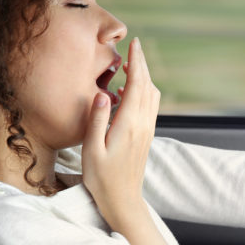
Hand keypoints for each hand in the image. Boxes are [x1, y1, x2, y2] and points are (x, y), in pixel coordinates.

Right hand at [82, 37, 161, 230]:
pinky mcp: (146, 135)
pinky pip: (151, 106)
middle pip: (148, 85)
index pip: (137, 84)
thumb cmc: (102, 177)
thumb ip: (97, 119)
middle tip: (134, 46)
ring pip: (152, 95)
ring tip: (132, 64)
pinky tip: (131, 89)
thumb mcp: (91, 148)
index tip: (134, 44)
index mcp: (129, 124)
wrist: (123, 200)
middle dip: (142, 64)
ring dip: (145, 76)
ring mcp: (147, 130)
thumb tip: (103, 93)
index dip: (137, 62)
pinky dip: (145, 90)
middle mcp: (143, 124)